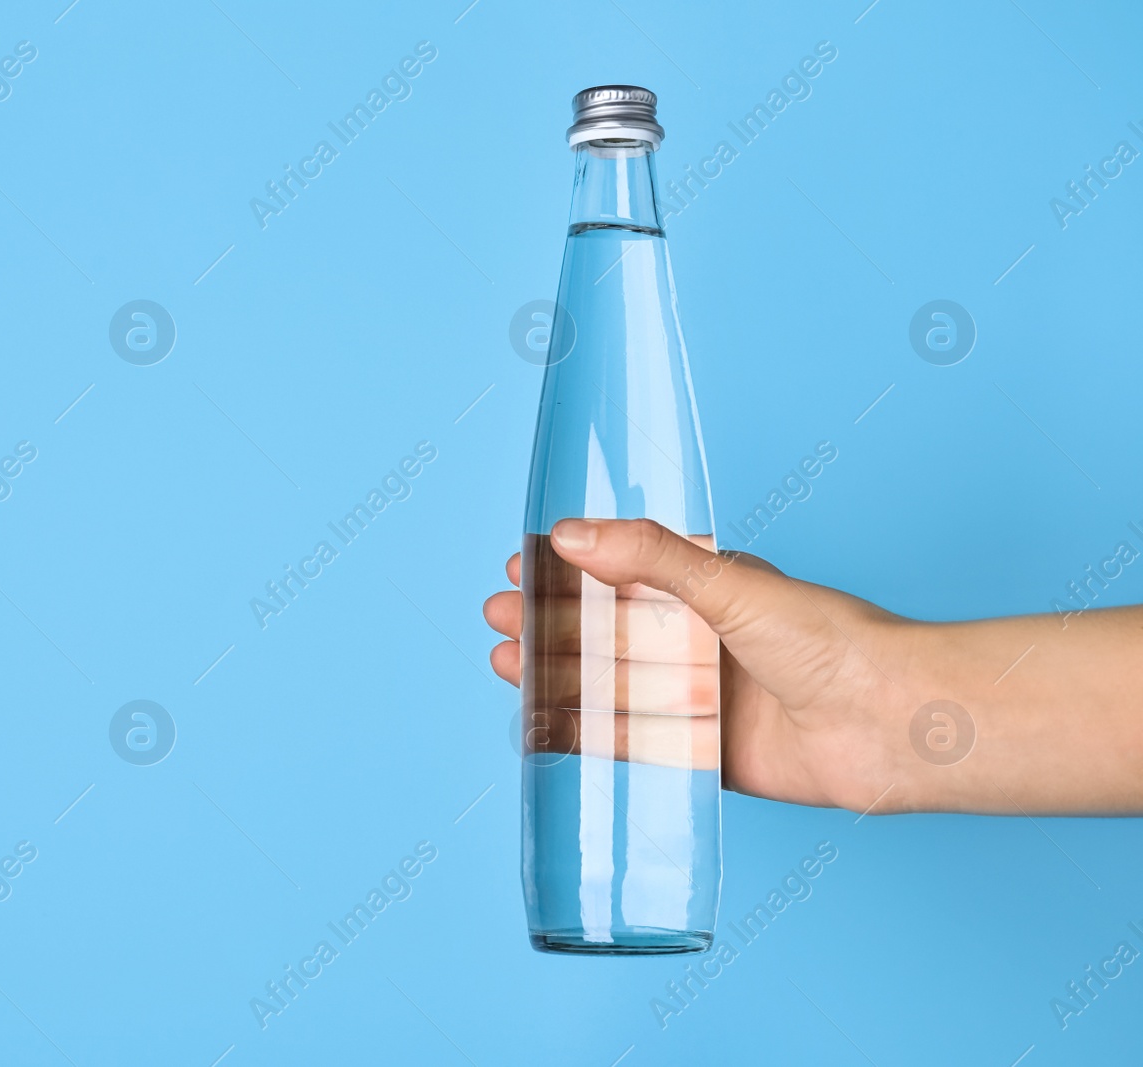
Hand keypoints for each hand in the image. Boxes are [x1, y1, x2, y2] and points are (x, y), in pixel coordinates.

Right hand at [485, 518, 916, 812]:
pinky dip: (587, 733)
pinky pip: (634, 745)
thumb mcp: (731, 585)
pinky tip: (545, 723)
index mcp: (713, 589)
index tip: (520, 565)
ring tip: (505, 662)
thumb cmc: (832, 643)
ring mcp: (703, 699)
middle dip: (549, 621)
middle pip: (607, 629)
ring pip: (612, 684)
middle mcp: (704, 641)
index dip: (569, 568)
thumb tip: (570, 534)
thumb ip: (650, 559)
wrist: (891, 727)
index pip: (624, 571)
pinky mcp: (707, 755)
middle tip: (497, 617)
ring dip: (558, 673)